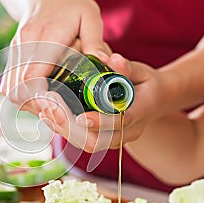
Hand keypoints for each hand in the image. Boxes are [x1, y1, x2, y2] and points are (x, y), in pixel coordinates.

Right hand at [0, 0, 111, 114]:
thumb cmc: (70, 3)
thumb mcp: (90, 15)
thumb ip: (95, 41)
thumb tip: (104, 62)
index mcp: (46, 37)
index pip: (32, 77)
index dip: (41, 100)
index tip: (57, 110)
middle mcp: (25, 44)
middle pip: (17, 89)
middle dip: (34, 107)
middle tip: (58, 113)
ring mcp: (16, 50)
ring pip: (9, 89)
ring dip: (27, 103)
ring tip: (51, 107)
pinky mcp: (13, 54)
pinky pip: (9, 82)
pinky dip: (21, 95)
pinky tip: (40, 96)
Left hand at [38, 54, 166, 151]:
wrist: (157, 100)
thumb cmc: (145, 82)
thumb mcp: (140, 71)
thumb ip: (126, 67)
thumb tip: (110, 58)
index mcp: (140, 113)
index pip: (120, 122)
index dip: (100, 122)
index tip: (80, 117)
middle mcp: (128, 132)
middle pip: (98, 141)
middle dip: (72, 130)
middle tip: (51, 111)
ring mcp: (117, 139)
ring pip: (88, 144)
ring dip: (65, 131)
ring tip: (46, 112)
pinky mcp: (105, 140)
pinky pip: (85, 141)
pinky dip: (67, 131)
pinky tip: (51, 116)